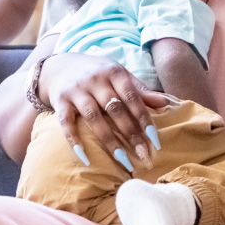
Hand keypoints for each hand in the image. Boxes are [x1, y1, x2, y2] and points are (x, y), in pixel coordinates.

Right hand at [41, 52, 167, 168]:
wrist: (60, 65)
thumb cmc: (98, 73)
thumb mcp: (119, 74)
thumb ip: (139, 89)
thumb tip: (165, 103)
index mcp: (114, 72)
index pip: (132, 97)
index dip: (144, 118)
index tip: (154, 140)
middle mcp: (95, 80)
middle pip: (115, 109)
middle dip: (130, 133)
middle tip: (143, 155)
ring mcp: (76, 91)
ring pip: (94, 118)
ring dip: (109, 140)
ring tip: (122, 159)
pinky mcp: (60, 101)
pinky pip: (66, 122)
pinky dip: (74, 140)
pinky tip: (84, 157)